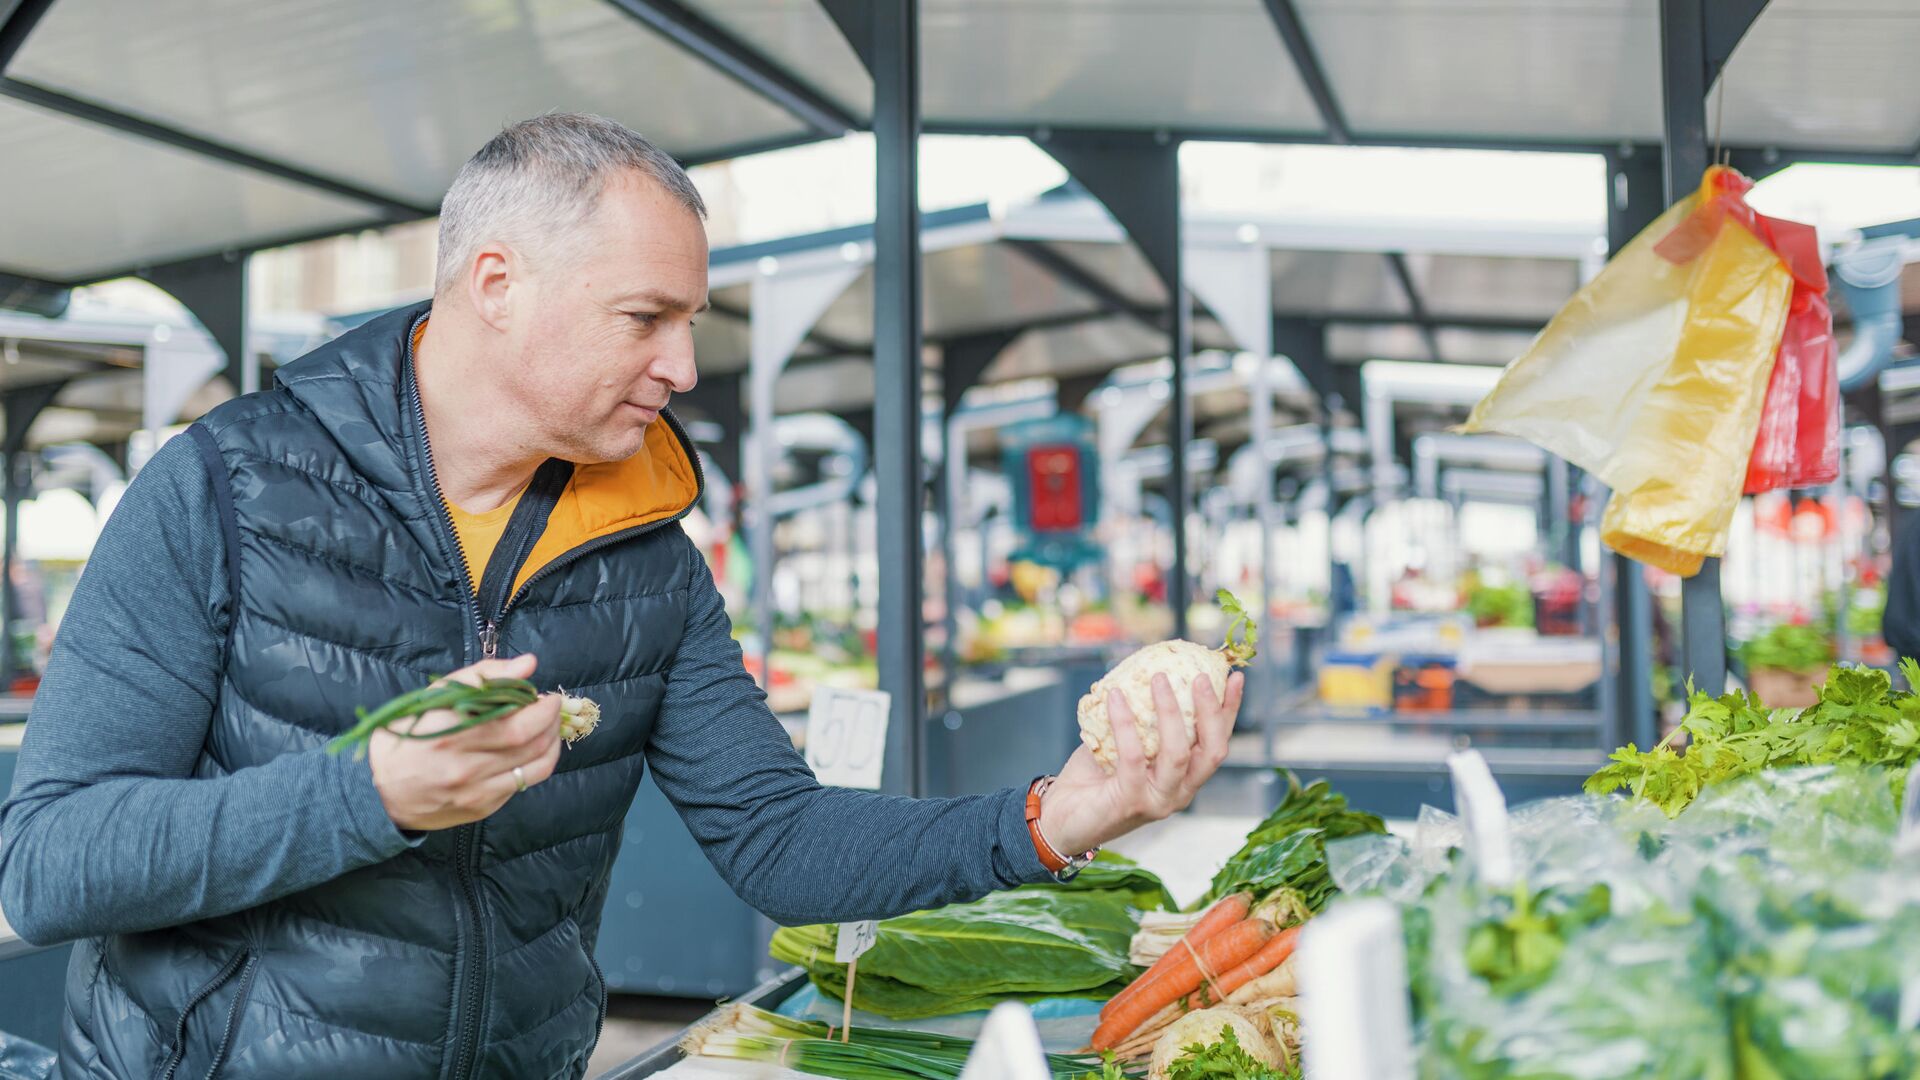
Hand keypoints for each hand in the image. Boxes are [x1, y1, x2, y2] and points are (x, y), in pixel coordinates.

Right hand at [368, 653, 562, 831]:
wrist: (380, 792)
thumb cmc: (408, 736)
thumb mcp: (435, 697)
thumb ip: (483, 677)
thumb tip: (528, 665)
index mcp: (448, 733)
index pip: (513, 722)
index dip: (540, 708)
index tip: (544, 696)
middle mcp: (463, 766)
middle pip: (529, 743)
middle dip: (551, 721)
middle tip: (551, 708)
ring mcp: (474, 791)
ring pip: (536, 766)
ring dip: (552, 743)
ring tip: (549, 728)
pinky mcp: (481, 807)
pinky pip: (523, 784)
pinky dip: (536, 763)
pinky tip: (532, 750)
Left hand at [1038, 670, 1243, 857]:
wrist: (1059, 819)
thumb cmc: (1093, 777)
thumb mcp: (1123, 743)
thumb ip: (1141, 719)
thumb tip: (1146, 669)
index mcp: (1185, 778)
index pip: (1217, 742)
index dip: (1229, 710)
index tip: (1235, 677)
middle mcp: (1180, 792)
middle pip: (1212, 751)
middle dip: (1211, 711)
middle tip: (1200, 677)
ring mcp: (1158, 801)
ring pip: (1178, 753)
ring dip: (1170, 712)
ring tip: (1158, 679)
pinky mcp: (1131, 803)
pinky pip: (1133, 756)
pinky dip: (1125, 723)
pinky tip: (1115, 696)